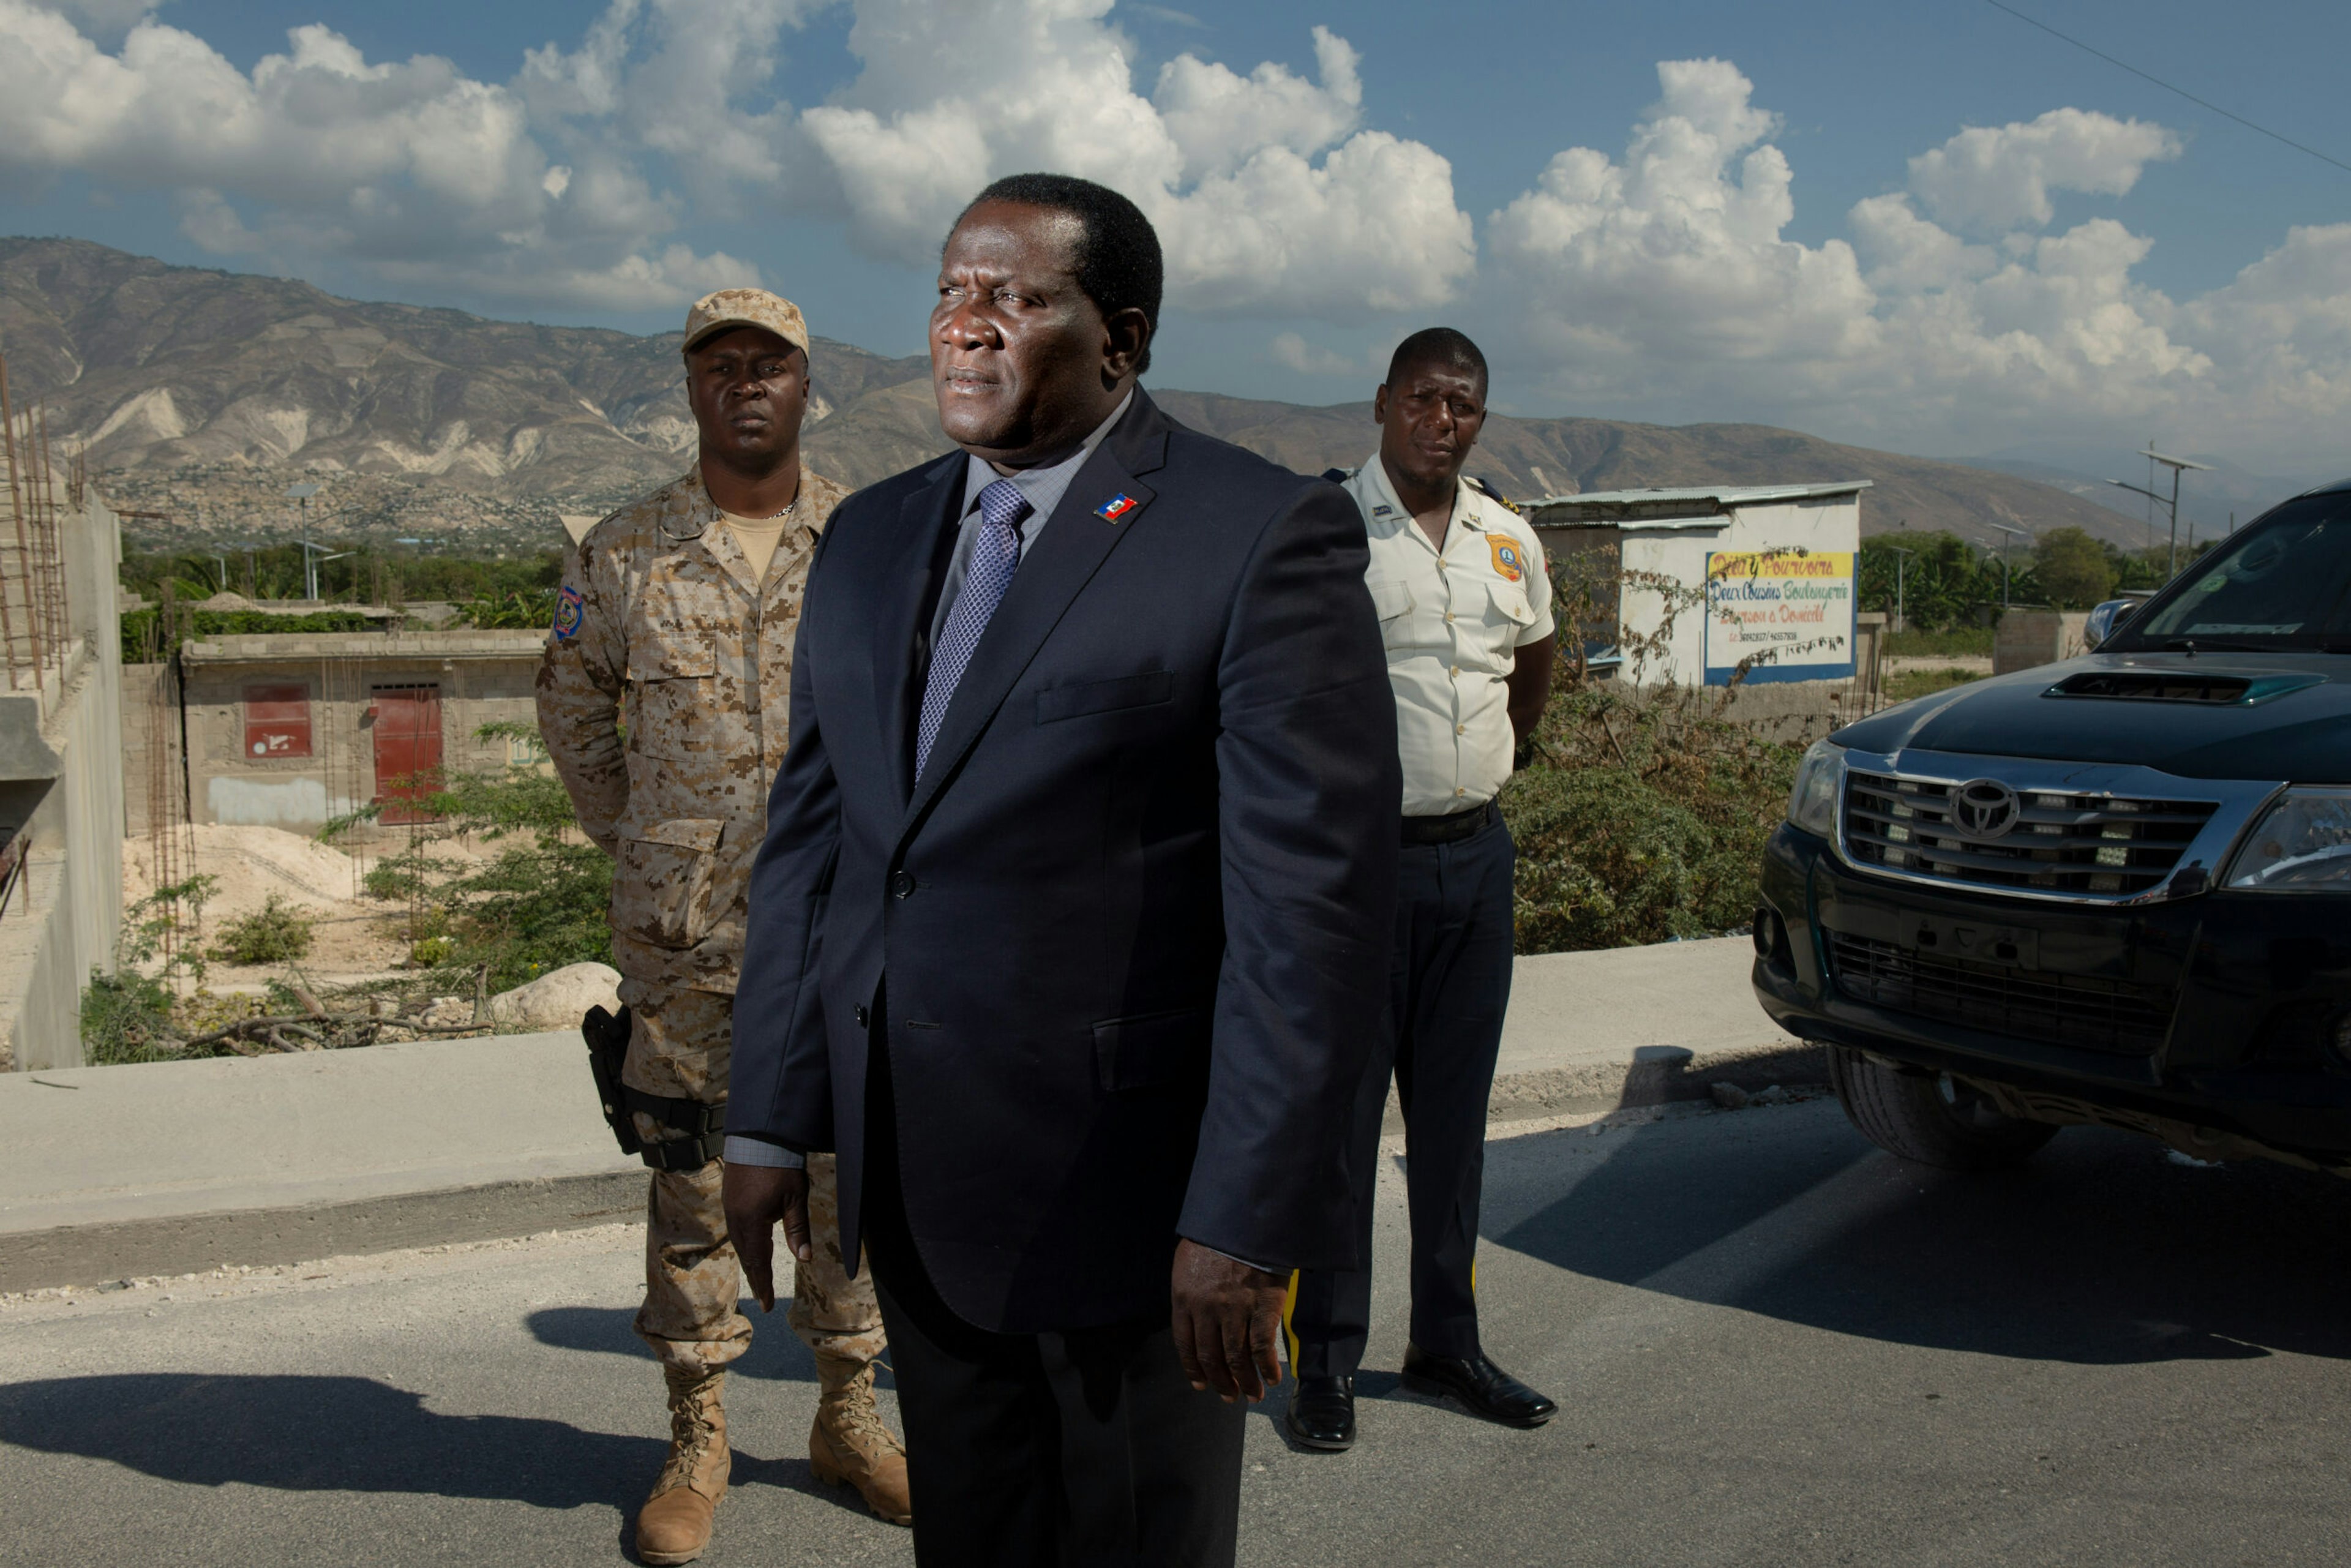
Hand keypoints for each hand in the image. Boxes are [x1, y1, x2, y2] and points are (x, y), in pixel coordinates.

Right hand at [722, 1162, 809, 1312]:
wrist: (760, 1135)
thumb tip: (804, 1259)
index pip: (758, 1262)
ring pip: (739, 1244)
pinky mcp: (729, 1199)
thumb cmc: (782, 1165)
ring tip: (759, 1278)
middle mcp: (736, 1219)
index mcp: (752, 1222)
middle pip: (746, 1257)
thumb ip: (798, 1230)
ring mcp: (730, 1209)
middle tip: (764, 1298)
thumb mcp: (796, 1199)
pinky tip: (751, 1248)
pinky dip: (744, 1245)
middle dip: (756, 1279)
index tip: (768, 1306)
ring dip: (749, 1263)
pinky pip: (735, 1230)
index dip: (764, 1286)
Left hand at [1170, 1239, 1286, 1403]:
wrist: (1246, 1216)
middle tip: (1229, 1396)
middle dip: (1220, 1382)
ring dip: (1245, 1382)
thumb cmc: (1217, 1236)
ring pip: (1236, 1359)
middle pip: (1211, 1357)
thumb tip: (1193, 1319)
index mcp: (1183, 1298)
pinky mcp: (1262, 1307)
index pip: (1185, 1345)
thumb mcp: (1189, 1262)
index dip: (1194, 1369)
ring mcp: (1234, 1310)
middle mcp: (1206, 1309)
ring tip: (1251, 1395)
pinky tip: (1272, 1379)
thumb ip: (1189, 1292)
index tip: (1201, 1384)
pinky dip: (1267, 1368)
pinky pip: (1262, 1348)